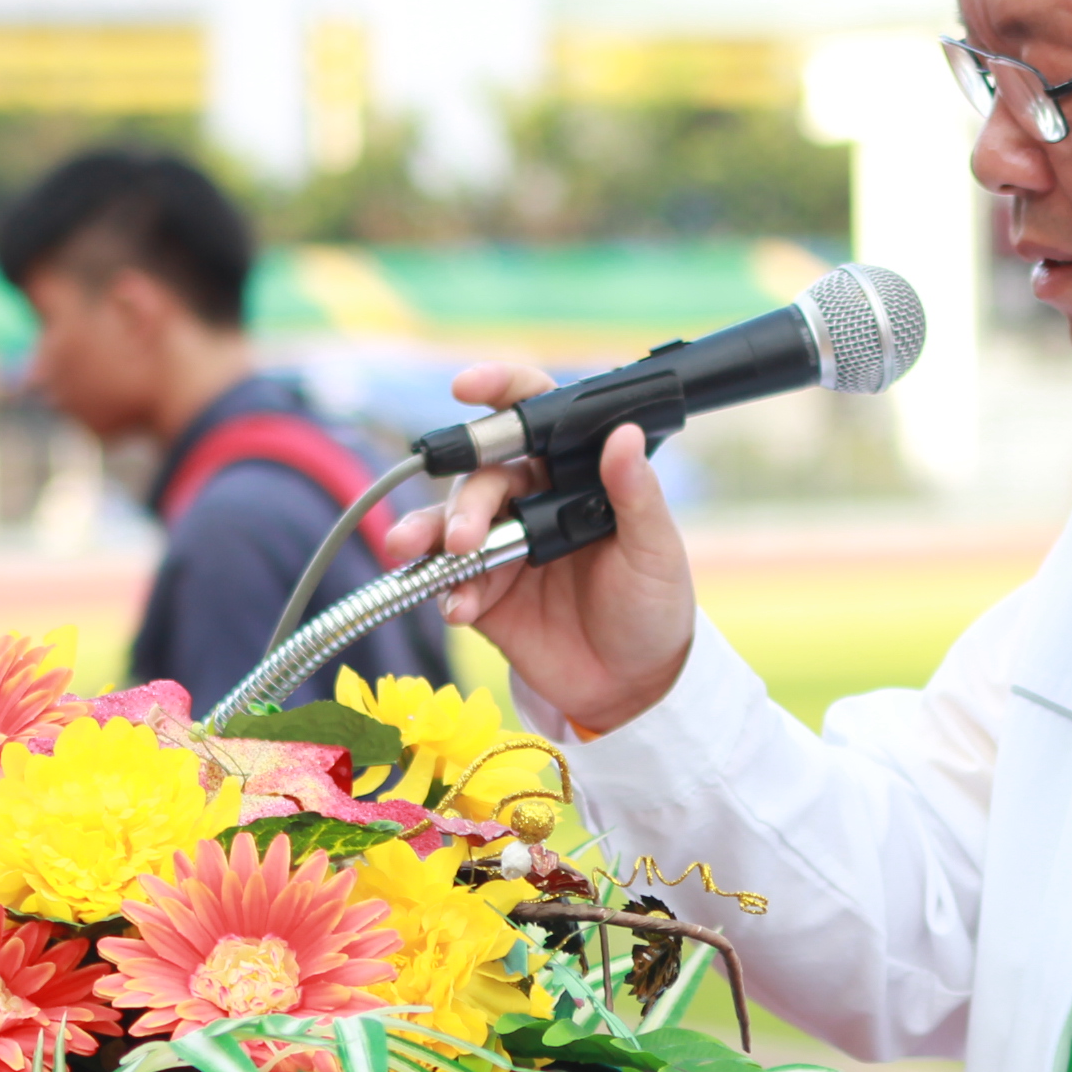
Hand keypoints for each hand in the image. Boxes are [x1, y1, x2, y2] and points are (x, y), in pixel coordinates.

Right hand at [380, 362, 697, 733]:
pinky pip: (450, 582)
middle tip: (463, 537)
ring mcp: (503, 547)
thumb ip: (635, 494)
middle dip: (466, 502)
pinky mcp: (485, 595)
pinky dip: (444, 590)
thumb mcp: (655, 550)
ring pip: (452, 524)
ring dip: (430, 534)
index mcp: (577, 476)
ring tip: (416, 551)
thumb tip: (625, 434)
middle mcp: (534, 502)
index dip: (501, 393)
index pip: (535, 419)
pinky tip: (457, 606)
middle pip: (485, 477)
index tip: (469, 385)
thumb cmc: (654, 606)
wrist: (633, 685)